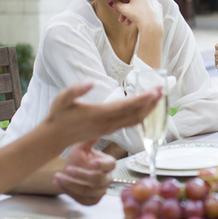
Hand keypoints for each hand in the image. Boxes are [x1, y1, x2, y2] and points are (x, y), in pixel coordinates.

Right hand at [44, 79, 160, 148]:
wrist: (54, 137)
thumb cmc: (58, 116)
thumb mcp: (62, 99)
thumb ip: (76, 90)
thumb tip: (90, 81)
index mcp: (99, 115)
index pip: (127, 106)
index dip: (143, 99)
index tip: (155, 90)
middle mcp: (108, 124)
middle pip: (136, 114)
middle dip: (151, 102)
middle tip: (163, 89)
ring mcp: (110, 128)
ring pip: (136, 120)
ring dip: (149, 109)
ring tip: (159, 96)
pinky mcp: (110, 130)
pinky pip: (131, 123)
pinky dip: (142, 114)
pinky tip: (147, 107)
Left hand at [54, 139, 114, 204]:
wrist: (70, 172)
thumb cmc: (79, 158)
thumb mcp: (82, 147)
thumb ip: (88, 140)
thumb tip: (95, 130)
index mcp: (108, 164)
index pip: (110, 165)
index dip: (102, 164)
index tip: (91, 162)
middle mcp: (107, 178)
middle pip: (99, 180)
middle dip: (81, 175)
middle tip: (67, 168)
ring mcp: (100, 191)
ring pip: (89, 192)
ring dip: (71, 185)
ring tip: (57, 177)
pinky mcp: (92, 200)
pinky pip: (82, 200)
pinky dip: (69, 192)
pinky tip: (59, 184)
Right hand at [111, 0, 163, 31]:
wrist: (152, 26)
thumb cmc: (138, 16)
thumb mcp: (123, 10)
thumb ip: (116, 5)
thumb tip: (114, 3)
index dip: (119, 4)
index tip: (116, 10)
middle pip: (132, 2)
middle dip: (126, 12)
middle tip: (121, 19)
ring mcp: (154, 0)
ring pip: (140, 6)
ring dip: (132, 14)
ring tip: (128, 23)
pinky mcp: (158, 7)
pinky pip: (147, 9)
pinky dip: (142, 14)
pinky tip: (139, 21)